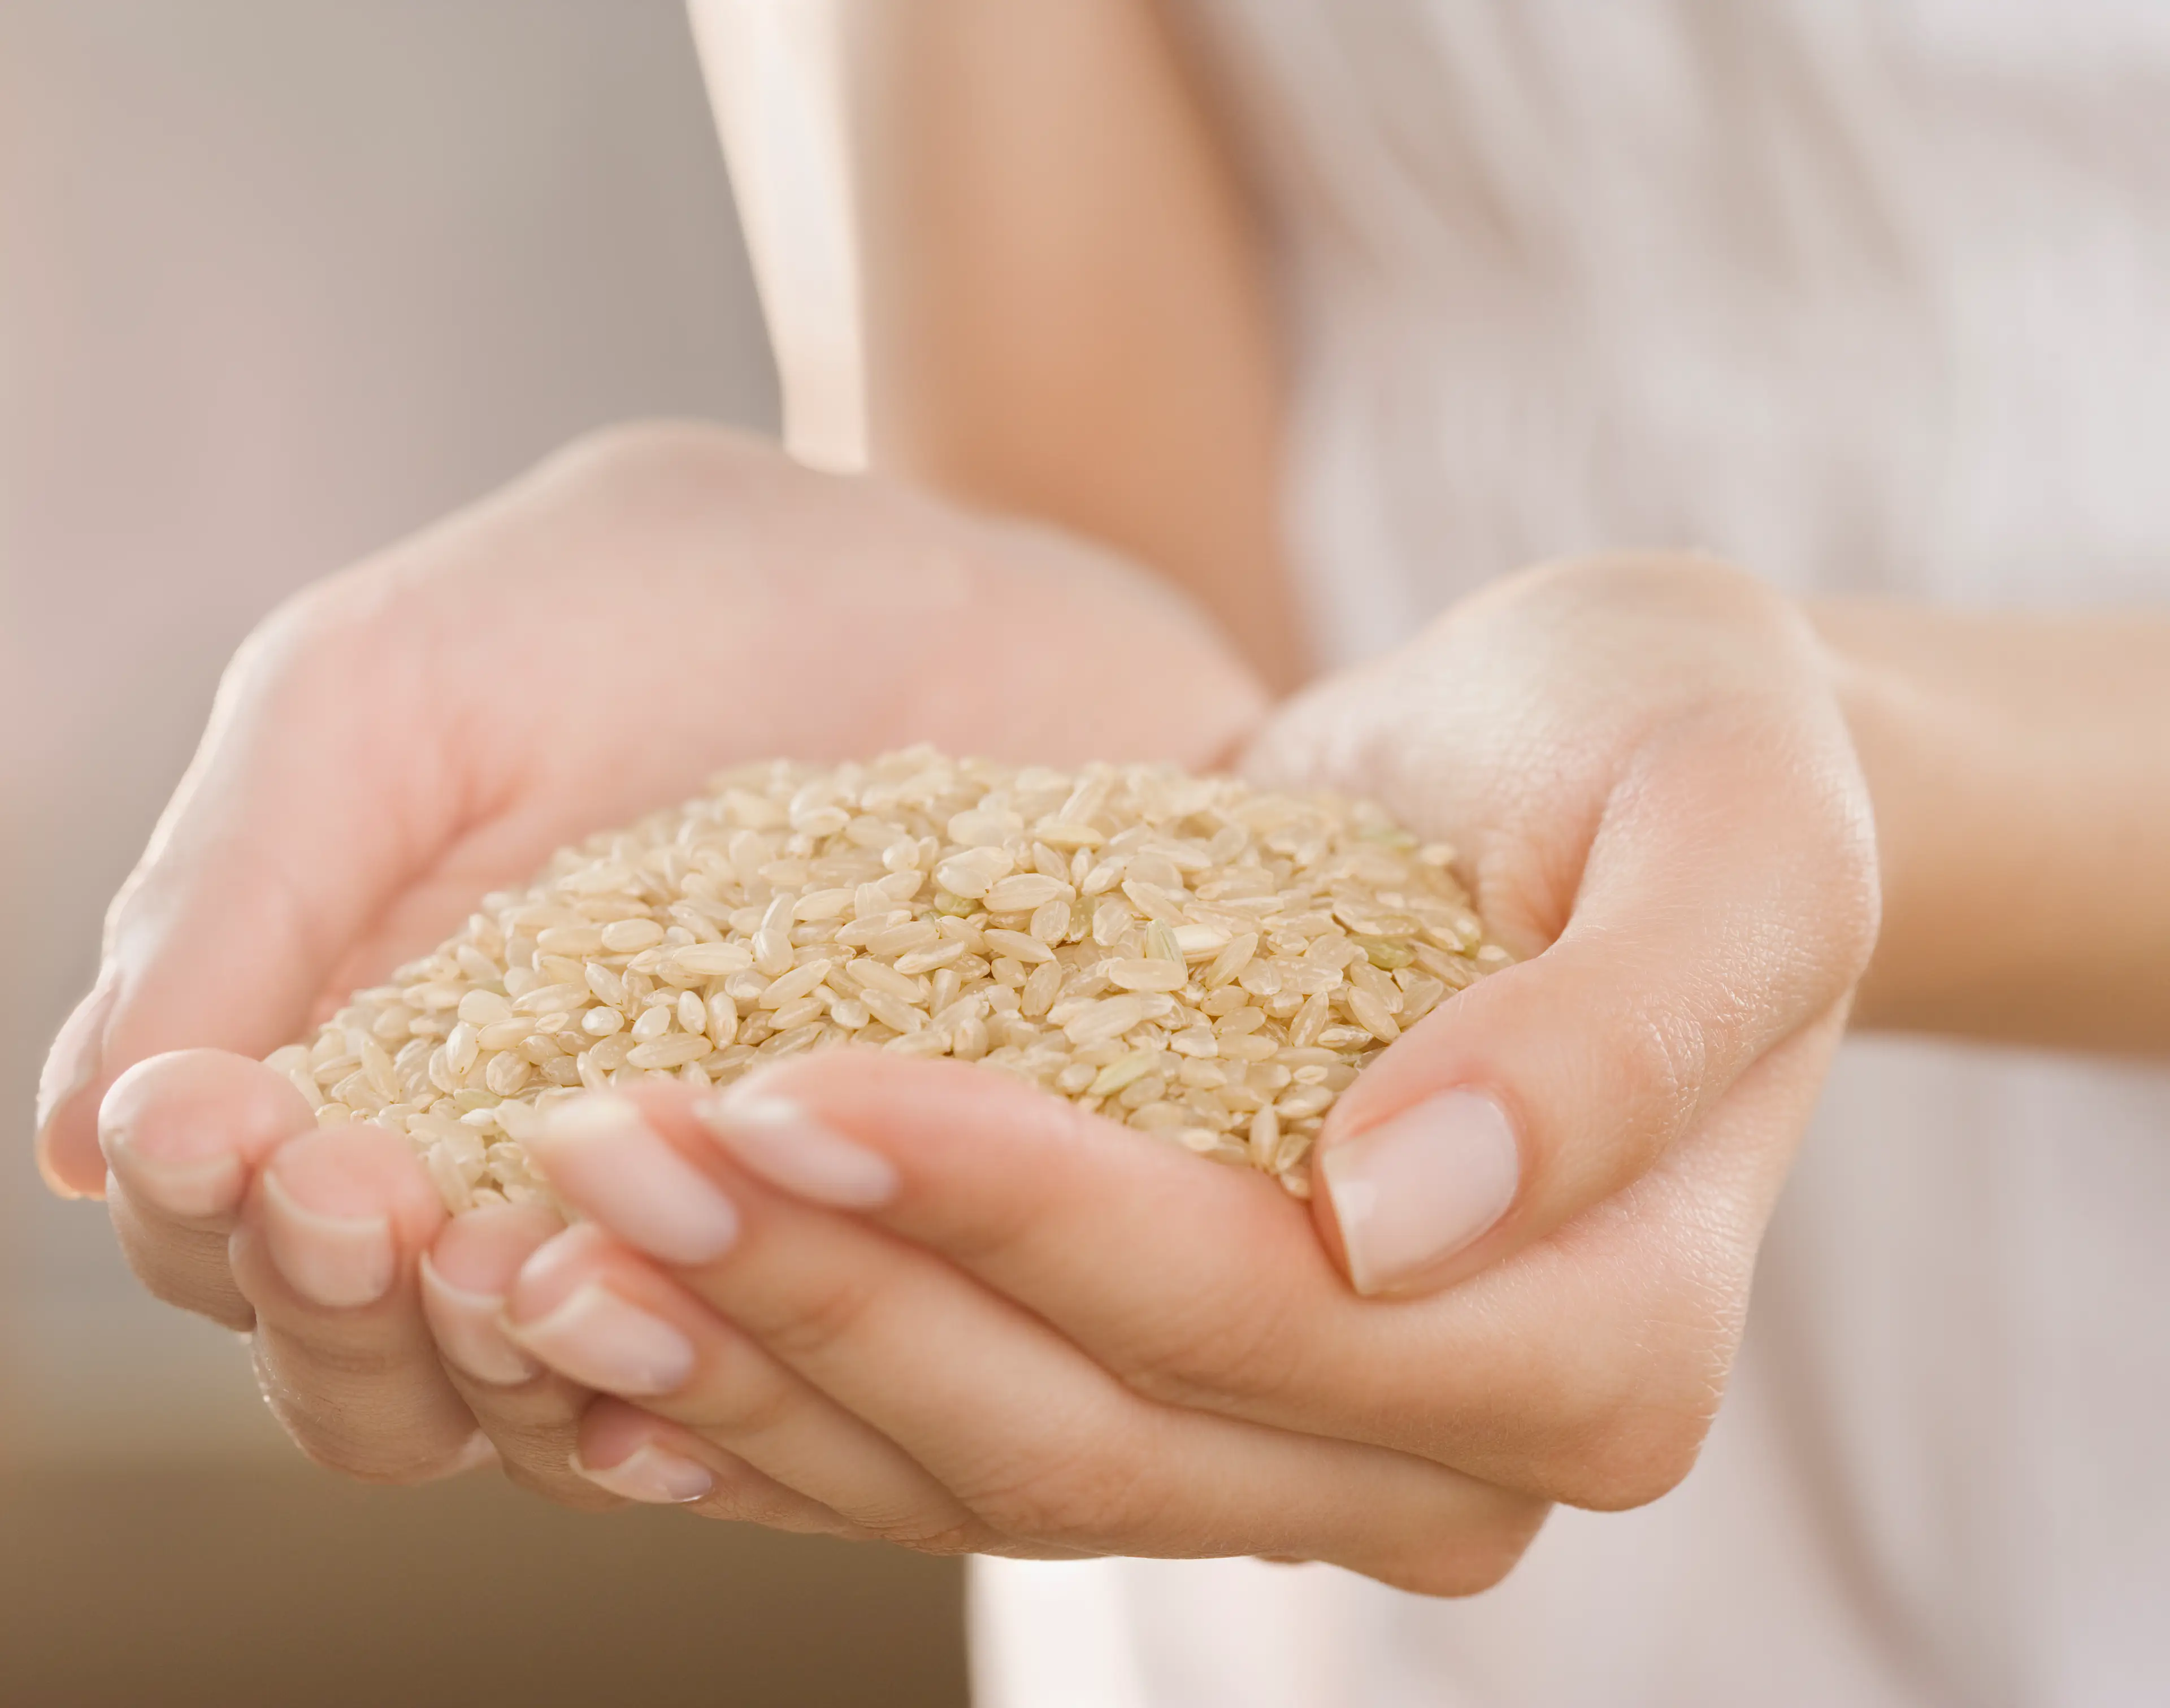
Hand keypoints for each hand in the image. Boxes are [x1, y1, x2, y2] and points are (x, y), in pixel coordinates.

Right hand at [34, 422, 1266, 1496]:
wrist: (935, 601)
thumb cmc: (640, 609)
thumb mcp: (394, 695)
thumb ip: (237, 896)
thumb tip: (86, 1138)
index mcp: (348, 1058)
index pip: (219, 1227)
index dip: (202, 1205)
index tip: (232, 1122)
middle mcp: (490, 1179)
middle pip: (353, 1365)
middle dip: (330, 1307)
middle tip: (367, 1198)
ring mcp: (669, 1230)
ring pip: (530, 1411)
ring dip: (494, 1369)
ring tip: (524, 1264)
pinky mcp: (833, 1242)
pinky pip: (742, 1382)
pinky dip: (692, 1383)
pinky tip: (690, 1345)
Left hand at [496, 551, 1877, 1588]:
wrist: (1598, 774)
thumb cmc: (1681, 761)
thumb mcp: (1732, 830)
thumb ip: (1624, 1031)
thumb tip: (1401, 1214)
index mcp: (1603, 1350)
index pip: (1254, 1318)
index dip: (1012, 1218)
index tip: (786, 1080)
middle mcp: (1449, 1453)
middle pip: (1089, 1434)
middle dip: (827, 1294)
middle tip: (598, 1145)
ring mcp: (1304, 1455)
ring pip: (989, 1474)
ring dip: (758, 1360)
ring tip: (546, 1225)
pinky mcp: (1179, 1395)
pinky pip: (951, 1442)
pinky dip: (778, 1397)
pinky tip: (607, 1330)